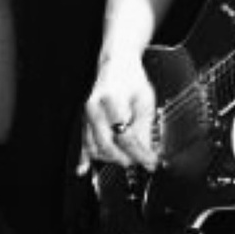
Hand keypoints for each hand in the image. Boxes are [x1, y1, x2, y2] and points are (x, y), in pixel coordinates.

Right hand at [80, 54, 158, 172]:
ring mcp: (87, 114)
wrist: (116, 64)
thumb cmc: (131, 79)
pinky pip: (82, 141)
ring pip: (94, 147)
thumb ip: (144, 128)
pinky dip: (83, 157)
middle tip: (143, 161)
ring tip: (128, 159)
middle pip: (108, 145)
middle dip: (127, 158)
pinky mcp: (84, 119)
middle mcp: (95, 108)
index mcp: (112, 100)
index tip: (151, 161)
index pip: (125, 136)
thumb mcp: (145, 101)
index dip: (140, 153)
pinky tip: (82, 168)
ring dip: (111, 158)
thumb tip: (147, 153)